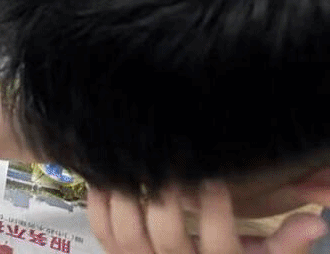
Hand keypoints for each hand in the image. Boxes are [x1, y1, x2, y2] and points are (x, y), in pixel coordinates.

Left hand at [89, 182, 327, 253]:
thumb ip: (286, 243)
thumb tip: (317, 219)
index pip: (218, 244)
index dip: (215, 210)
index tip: (213, 178)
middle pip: (167, 234)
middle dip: (167, 197)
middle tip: (169, 165)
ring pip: (127, 231)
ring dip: (129, 195)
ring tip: (138, 164)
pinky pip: (102, 229)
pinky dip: (100, 201)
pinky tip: (107, 174)